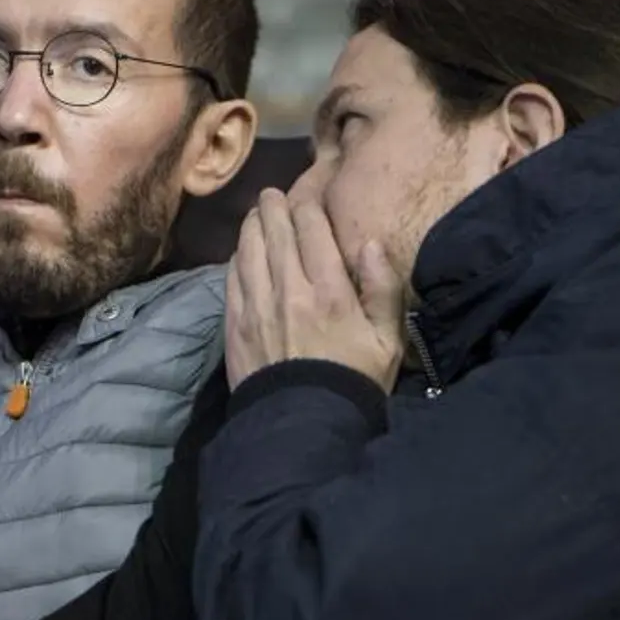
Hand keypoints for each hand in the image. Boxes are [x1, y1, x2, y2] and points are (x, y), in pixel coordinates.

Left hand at [225, 189, 404, 391]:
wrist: (303, 425)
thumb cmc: (354, 381)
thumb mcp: (387, 341)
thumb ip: (382, 289)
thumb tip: (371, 244)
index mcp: (330, 291)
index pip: (312, 230)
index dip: (307, 206)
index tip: (306, 196)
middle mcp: (289, 291)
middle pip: (275, 233)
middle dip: (273, 207)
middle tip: (272, 194)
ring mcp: (256, 307)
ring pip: (248, 250)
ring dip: (251, 227)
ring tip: (255, 214)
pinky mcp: (235, 325)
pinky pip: (232, 278)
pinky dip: (236, 257)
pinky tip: (241, 252)